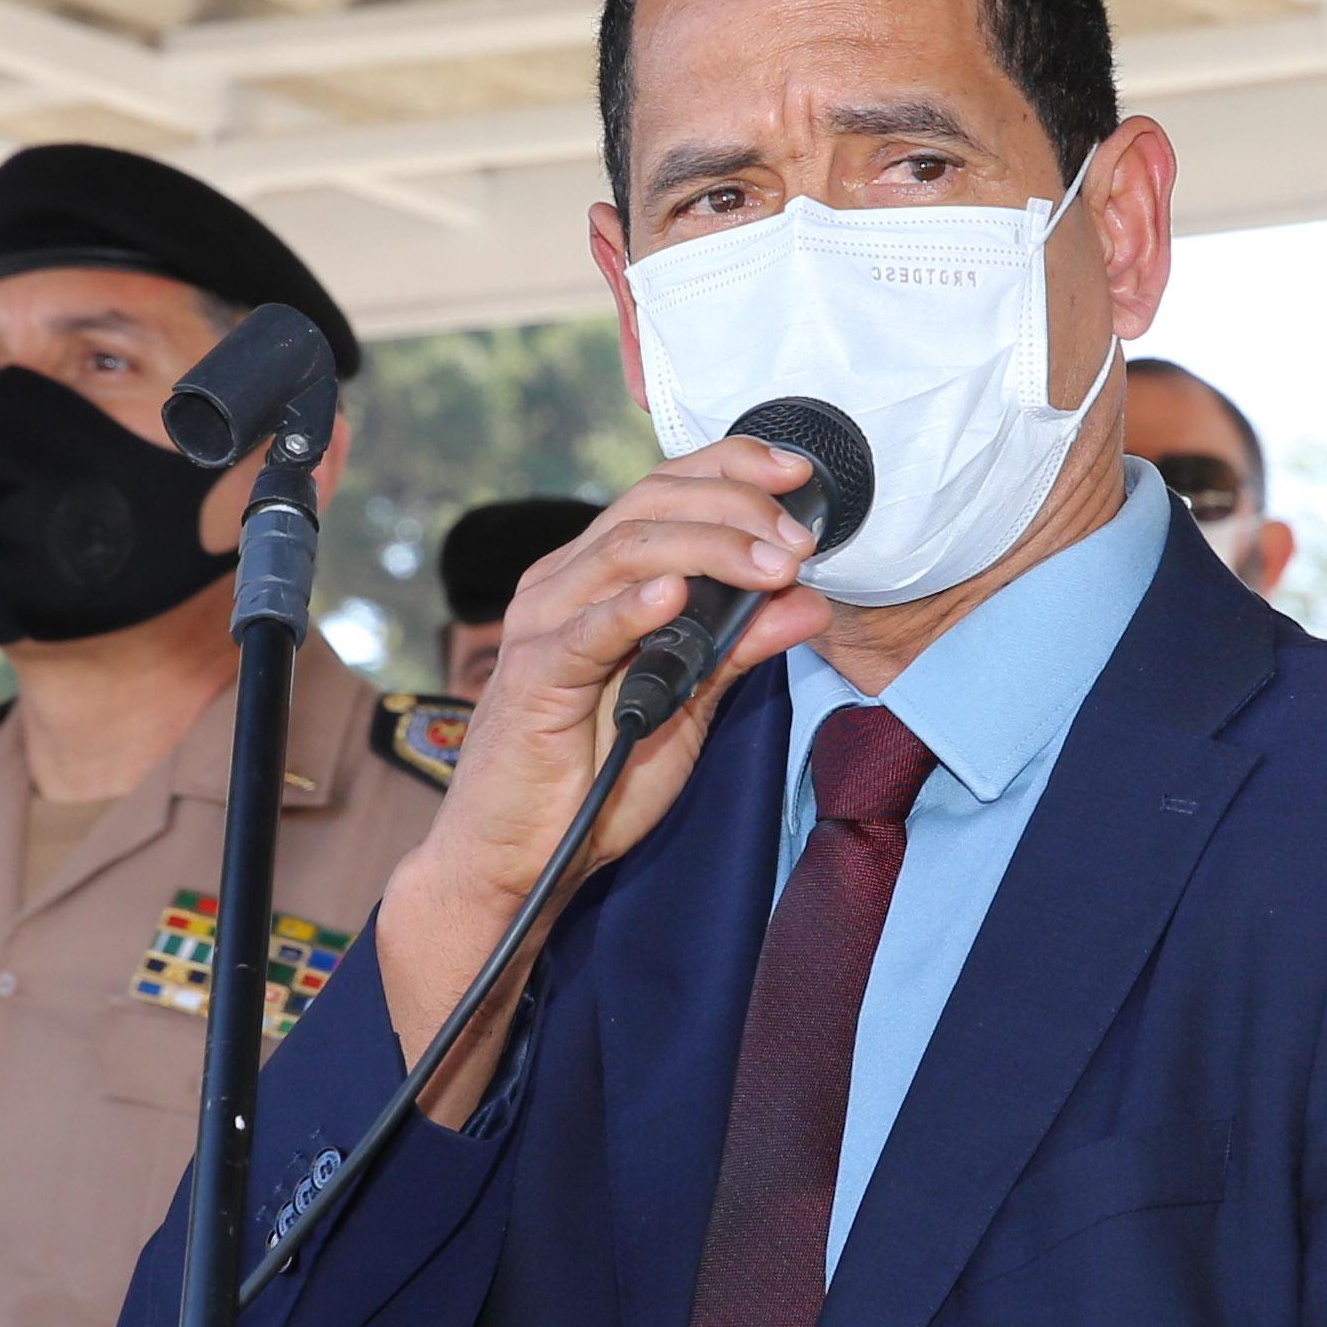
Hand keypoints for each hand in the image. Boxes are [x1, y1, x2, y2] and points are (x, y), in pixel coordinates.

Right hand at [377, 438, 830, 1120]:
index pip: (664, 489)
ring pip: (627, 550)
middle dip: (736, 510)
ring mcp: (542, 625)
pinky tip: (678, 595)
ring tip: (772, 565)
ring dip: (710, 549)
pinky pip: (585, 630)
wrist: (516, 858)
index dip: (730, 467)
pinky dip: (634, 607)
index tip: (796, 473)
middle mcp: (564, 583)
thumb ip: (739, 648)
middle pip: (651, 505)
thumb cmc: (593, 777)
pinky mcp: (532, 679)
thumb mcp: (688, 703)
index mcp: (598, 575)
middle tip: (799, 541)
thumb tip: (810, 601)